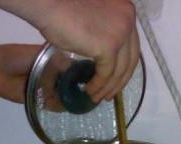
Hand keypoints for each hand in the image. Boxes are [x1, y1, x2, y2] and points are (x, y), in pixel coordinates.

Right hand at [0, 0, 140, 101]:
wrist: (49, 2)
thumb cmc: (62, 5)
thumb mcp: (94, 17)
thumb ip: (104, 31)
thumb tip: (102, 53)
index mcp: (126, 11)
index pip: (131, 45)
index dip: (123, 66)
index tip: (114, 80)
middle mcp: (128, 20)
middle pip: (129, 59)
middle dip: (119, 81)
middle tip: (109, 94)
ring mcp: (120, 33)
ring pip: (119, 69)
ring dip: (108, 87)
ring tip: (96, 97)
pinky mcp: (109, 46)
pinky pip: (107, 73)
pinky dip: (99, 85)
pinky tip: (90, 91)